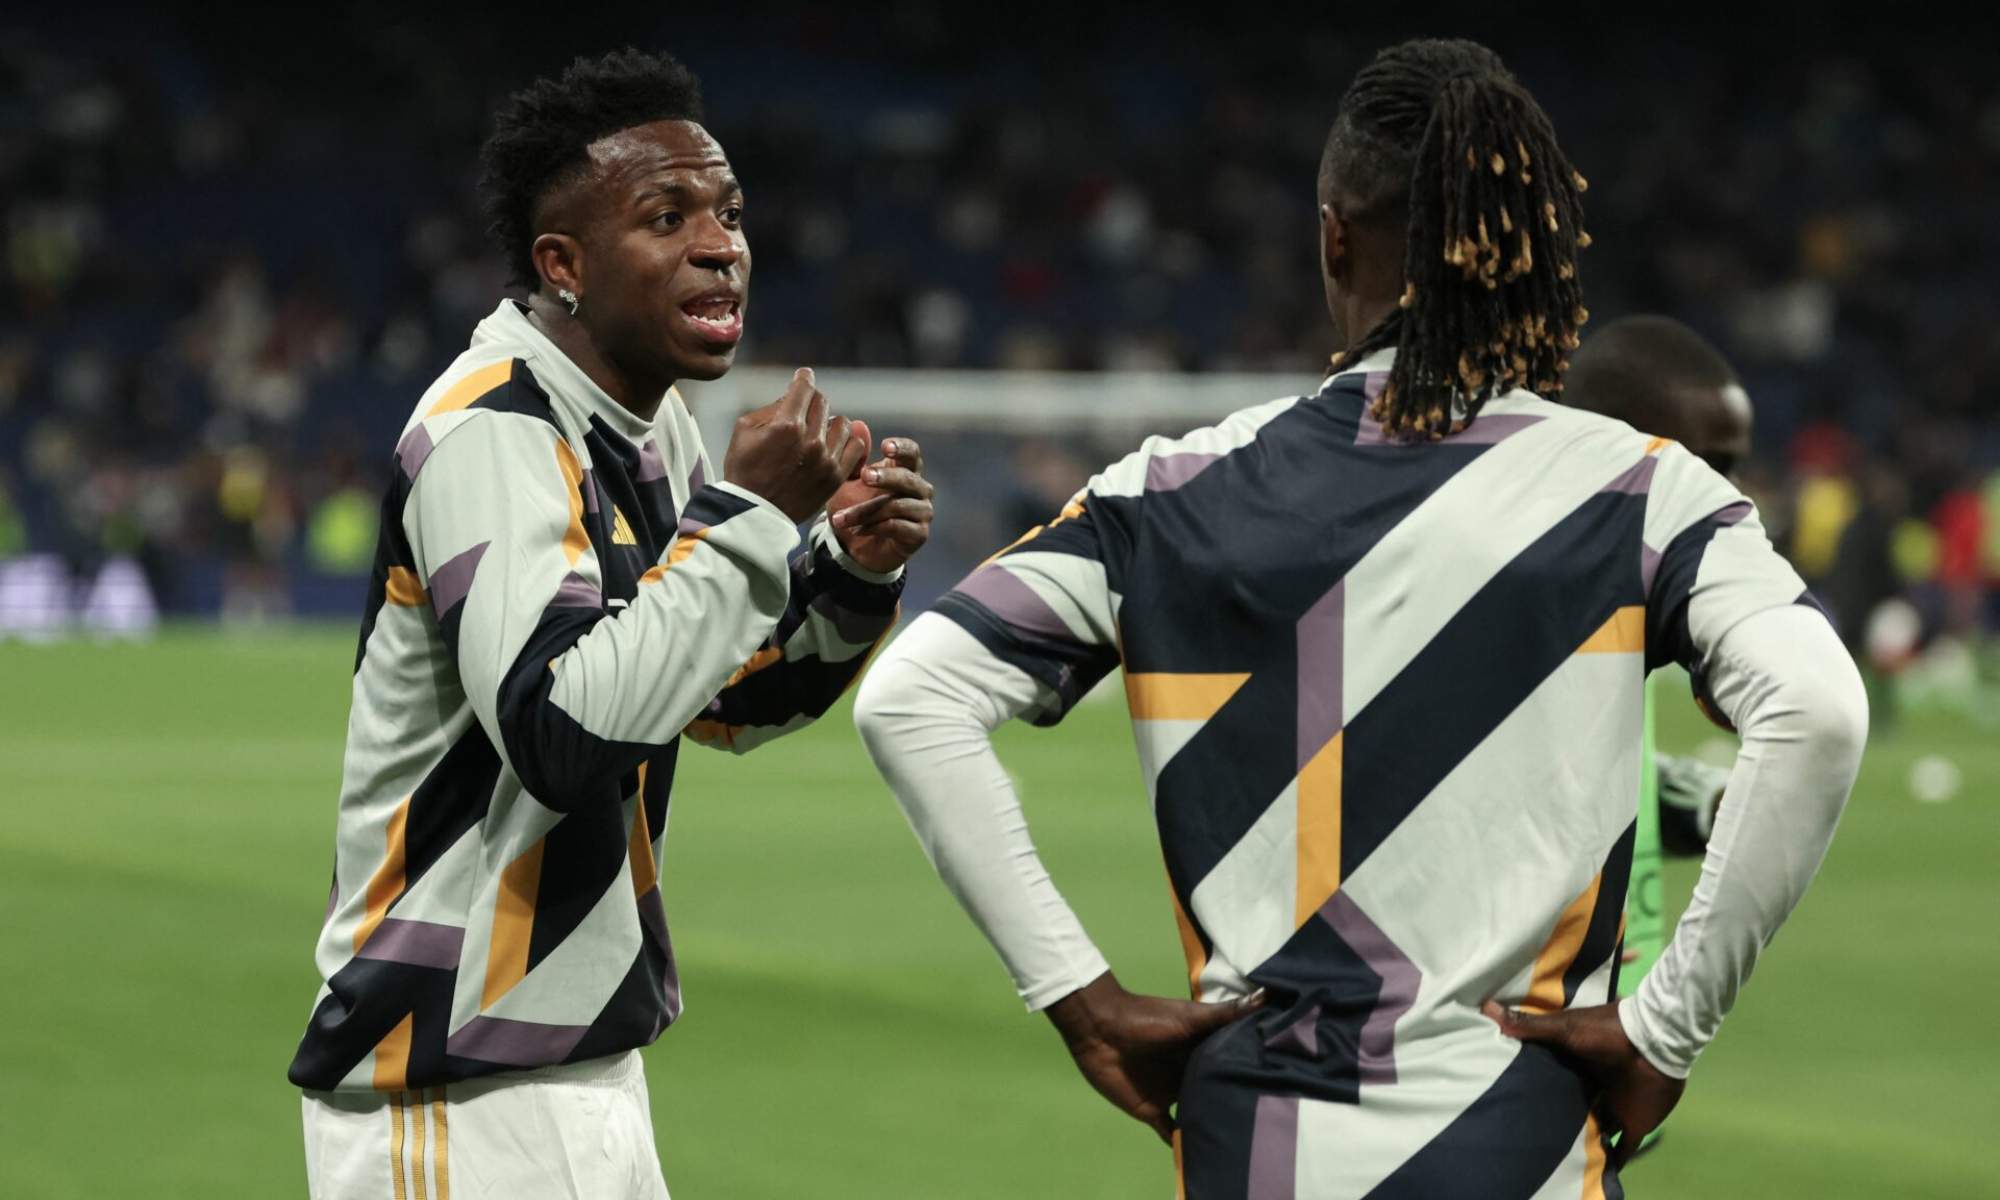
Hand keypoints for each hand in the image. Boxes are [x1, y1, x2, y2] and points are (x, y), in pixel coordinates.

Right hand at [721, 368, 867, 521]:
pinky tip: (833, 445)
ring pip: (842, 422)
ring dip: (829, 423)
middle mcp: (811, 440)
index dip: (804, 378)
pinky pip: (856, 446)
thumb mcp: (744, 430)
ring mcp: (827, 459)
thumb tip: (792, 396)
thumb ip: (771, 408)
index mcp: (786, 425)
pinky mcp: (837, 476)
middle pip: (822, 402)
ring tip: (818, 432)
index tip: (803, 377)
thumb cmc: (744, 470)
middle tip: (803, 411)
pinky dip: (847, 441)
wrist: (754, 513)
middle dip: (811, 402)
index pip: (805, 387)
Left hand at [828, 435, 933, 572]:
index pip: (912, 452)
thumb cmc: (855, 508)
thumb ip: (854, 456)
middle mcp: (920, 489)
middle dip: (886, 477)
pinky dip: (874, 528)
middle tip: (864, 476)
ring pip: (898, 505)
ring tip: (840, 519)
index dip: (902, 448)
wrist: (855, 548)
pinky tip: (856, 531)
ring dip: (866, 511)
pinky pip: (898, 527)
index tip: (885, 446)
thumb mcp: (848, 482)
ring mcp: (922, 512)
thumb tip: (857, 424)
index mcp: (905, 470)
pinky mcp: (919, 535)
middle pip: (908, 478)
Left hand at [1044, 972, 1262, 1144]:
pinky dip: (1182, 1143)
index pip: (1233, 1063)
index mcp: (1202, 1049)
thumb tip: (1266, 996)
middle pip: (1218, 1090)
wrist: (1100, 1029)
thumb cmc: (1147, 1017)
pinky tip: (1201, 1157)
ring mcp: (1172, 1092)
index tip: (1284, 1082)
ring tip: (1244, 1142)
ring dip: (1214, 1124)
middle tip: (1270, 1118)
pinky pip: (1171, 1132)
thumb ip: (1227, 1013)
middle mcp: (1191, 1072)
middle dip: (1236, 1102)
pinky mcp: (1153, 1111)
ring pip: (1199, 1113)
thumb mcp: (1191, 1016)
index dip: (1253, 1071)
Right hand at [1483, 1000, 1684, 1166]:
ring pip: (1594, 1129)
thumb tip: (1486, 1008)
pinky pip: (1621, 1150)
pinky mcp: (1633, 1124)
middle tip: (1531, 1134)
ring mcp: (1614, 1107)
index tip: (1514, 1098)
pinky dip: (1613, 1163)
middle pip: (1573, 1107)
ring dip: (1581, 1143)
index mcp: (1577, 1065)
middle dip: (1559, 1119)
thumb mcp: (1563, 1027)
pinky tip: (1597, 1176)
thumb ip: (1529, 1025)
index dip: (1538, 1089)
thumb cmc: (1608, 1034)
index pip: (1554, 1079)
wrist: (1654, 1046)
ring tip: (1554, 1159)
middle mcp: (1594, 1088)